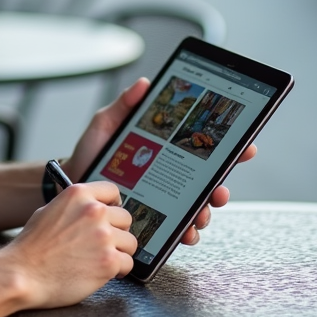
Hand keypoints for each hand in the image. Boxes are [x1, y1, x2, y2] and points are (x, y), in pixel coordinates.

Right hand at [0, 181, 135, 309]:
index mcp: (78, 195)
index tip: (111, 216)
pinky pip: (128, 263)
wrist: (21, 274)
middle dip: (116, 232)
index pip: (112, 191)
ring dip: (119, 252)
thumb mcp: (48, 212)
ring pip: (130, 242)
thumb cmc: (30, 247)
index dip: (113, 204)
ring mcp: (103, 236)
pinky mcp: (109, 261)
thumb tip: (90, 209)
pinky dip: (118, 270)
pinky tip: (102, 272)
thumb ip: (73, 208)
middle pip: (125, 218)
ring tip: (101, 260)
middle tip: (103, 244)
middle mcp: (94, 211)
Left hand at [63, 79, 258, 246]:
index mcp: (167, 152)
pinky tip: (185, 232)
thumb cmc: (90, 155)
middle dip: (221, 187)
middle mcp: (172, 177)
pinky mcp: (154, 222)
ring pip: (198, 208)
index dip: (230, 148)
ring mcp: (166, 201)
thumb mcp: (106, 126)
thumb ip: (125, 106)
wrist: (71, 187)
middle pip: (209, 182)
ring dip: (206, 212)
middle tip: (220, 189)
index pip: (203, 149)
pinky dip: (187, 232)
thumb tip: (145, 83)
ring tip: (200, 213)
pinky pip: (178, 230)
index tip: (245, 147)